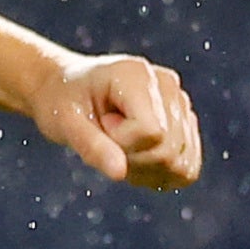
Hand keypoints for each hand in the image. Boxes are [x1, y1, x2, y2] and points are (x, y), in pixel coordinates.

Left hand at [28, 52, 202, 189]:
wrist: (67, 91)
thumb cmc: (62, 102)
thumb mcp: (64, 122)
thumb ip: (91, 146)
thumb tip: (119, 173)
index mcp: (137, 75)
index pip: (152, 132)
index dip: (122, 143)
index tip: (100, 125)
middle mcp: (167, 84)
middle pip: (169, 150)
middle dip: (132, 159)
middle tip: (106, 137)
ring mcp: (181, 103)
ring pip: (182, 163)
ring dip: (145, 169)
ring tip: (118, 147)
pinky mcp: (185, 123)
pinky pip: (187, 168)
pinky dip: (159, 174)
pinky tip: (134, 158)